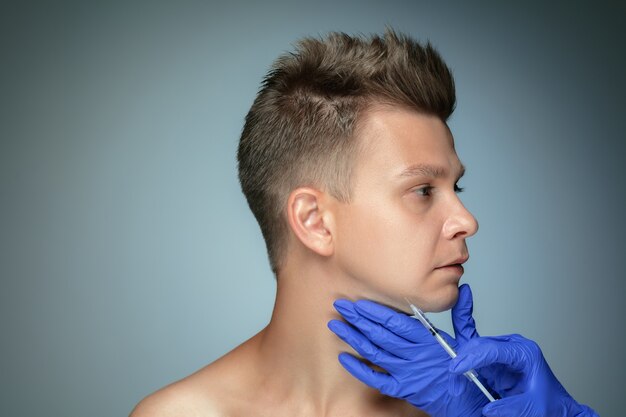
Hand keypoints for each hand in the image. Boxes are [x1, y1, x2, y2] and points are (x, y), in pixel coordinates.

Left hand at [328, 284, 488, 416]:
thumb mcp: (471, 340)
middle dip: (358, 319)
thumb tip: (463, 290)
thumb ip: (462, 314)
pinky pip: (376, 379)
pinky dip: (359, 369)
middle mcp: (417, 357)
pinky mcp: (404, 390)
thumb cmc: (471, 371)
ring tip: (336, 324)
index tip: (360, 302)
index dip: (377, 312)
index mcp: (431, 341)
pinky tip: (344, 358)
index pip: (398, 323)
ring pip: (375, 353)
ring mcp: (408, 374)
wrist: (471, 404)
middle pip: (381, 335)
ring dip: (353, 338)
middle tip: (341, 305)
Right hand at [450, 334, 598, 416]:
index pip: (493, 349)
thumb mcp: (533, 408)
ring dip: (463, 363)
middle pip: (481, 345)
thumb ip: (510, 409)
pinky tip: (459, 375)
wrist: (558, 409)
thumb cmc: (551, 404)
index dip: (473, 357)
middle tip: (453, 375)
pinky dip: (466, 367)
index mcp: (525, 353)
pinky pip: (476, 360)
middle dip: (464, 358)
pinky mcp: (497, 363)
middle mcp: (513, 349)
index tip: (457, 368)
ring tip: (455, 380)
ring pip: (476, 350)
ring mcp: (504, 354)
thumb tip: (488, 410)